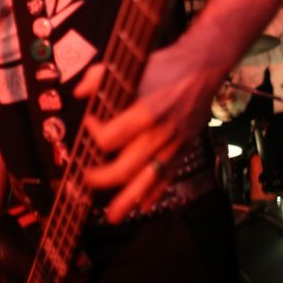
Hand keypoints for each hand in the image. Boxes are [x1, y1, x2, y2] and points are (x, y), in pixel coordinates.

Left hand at [75, 43, 224, 222]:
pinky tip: (142, 206)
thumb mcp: (131, 64)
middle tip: (85, 178)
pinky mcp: (184, 149)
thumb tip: (79, 92)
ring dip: (127, 200)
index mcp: (147, 111)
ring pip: (147, 181)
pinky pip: (168, 178)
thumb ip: (99, 77)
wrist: (202, 69)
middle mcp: (160, 134)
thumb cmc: (165, 66)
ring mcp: (174, 145)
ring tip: (111, 217)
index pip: (111, 137)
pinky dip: (155, 194)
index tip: (89, 124)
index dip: (94, 135)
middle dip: (101, 178)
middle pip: (125, 167)